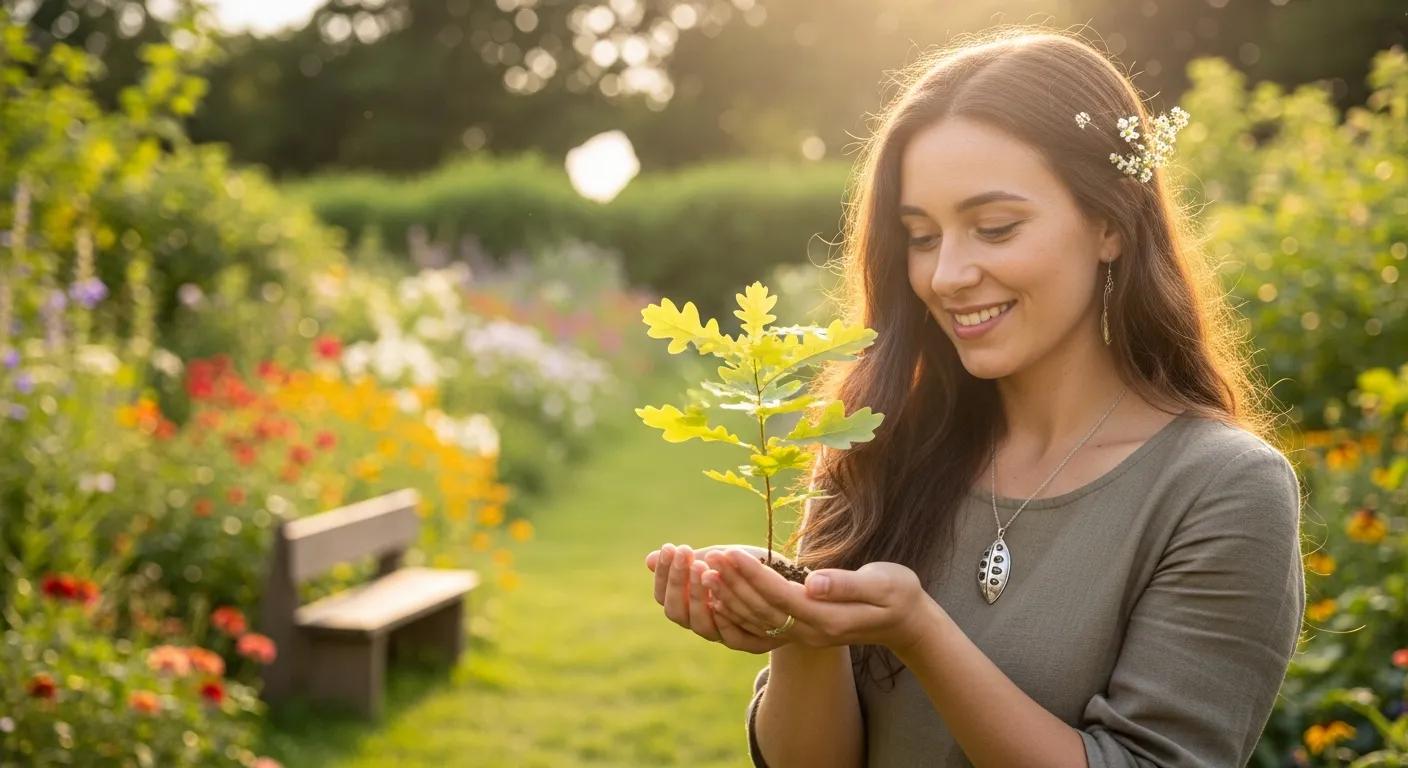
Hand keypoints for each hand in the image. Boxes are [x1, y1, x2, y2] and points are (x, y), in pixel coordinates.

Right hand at [646, 543, 792, 653]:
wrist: (790, 585)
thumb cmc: (748, 570)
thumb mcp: (718, 561)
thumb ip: (688, 563)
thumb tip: (649, 559)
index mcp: (690, 606)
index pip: (664, 597)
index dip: (664, 575)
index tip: (671, 548)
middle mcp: (702, 624)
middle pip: (677, 613)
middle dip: (679, 582)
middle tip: (685, 553)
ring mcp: (723, 636)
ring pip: (701, 626)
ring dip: (699, 597)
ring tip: (704, 568)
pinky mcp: (751, 644)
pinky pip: (732, 637)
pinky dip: (724, 618)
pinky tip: (723, 596)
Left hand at [698, 547, 936, 652]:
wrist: (906, 622)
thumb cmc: (899, 594)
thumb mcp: (884, 584)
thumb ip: (848, 584)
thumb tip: (814, 583)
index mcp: (829, 619)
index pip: (781, 596)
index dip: (753, 575)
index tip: (731, 553)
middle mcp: (812, 632)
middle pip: (762, 609)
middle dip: (733, 582)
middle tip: (709, 556)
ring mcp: (805, 635)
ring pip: (758, 619)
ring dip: (730, 596)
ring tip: (707, 571)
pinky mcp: (801, 631)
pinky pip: (762, 626)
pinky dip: (738, 611)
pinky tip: (720, 596)